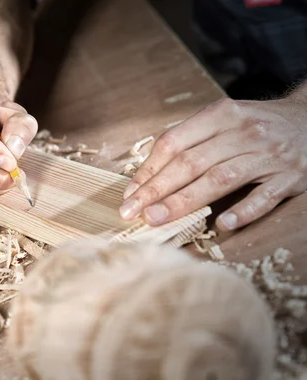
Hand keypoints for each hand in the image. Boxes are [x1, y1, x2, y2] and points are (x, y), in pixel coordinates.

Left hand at [119, 97, 306, 230]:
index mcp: (221, 115)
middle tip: (132, 212)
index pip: (174, 143)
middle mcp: (243, 132)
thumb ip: (191, 141)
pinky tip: (222, 224)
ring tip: (156, 219)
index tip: (129, 193)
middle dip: (156, 190)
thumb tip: (148, 174)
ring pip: (220, 179)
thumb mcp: (224, 120)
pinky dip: (243, 210)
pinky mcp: (291, 177)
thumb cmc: (256, 125)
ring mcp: (268, 155)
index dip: (148, 170)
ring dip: (184, 201)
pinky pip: (264, 196)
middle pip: (191, 163)